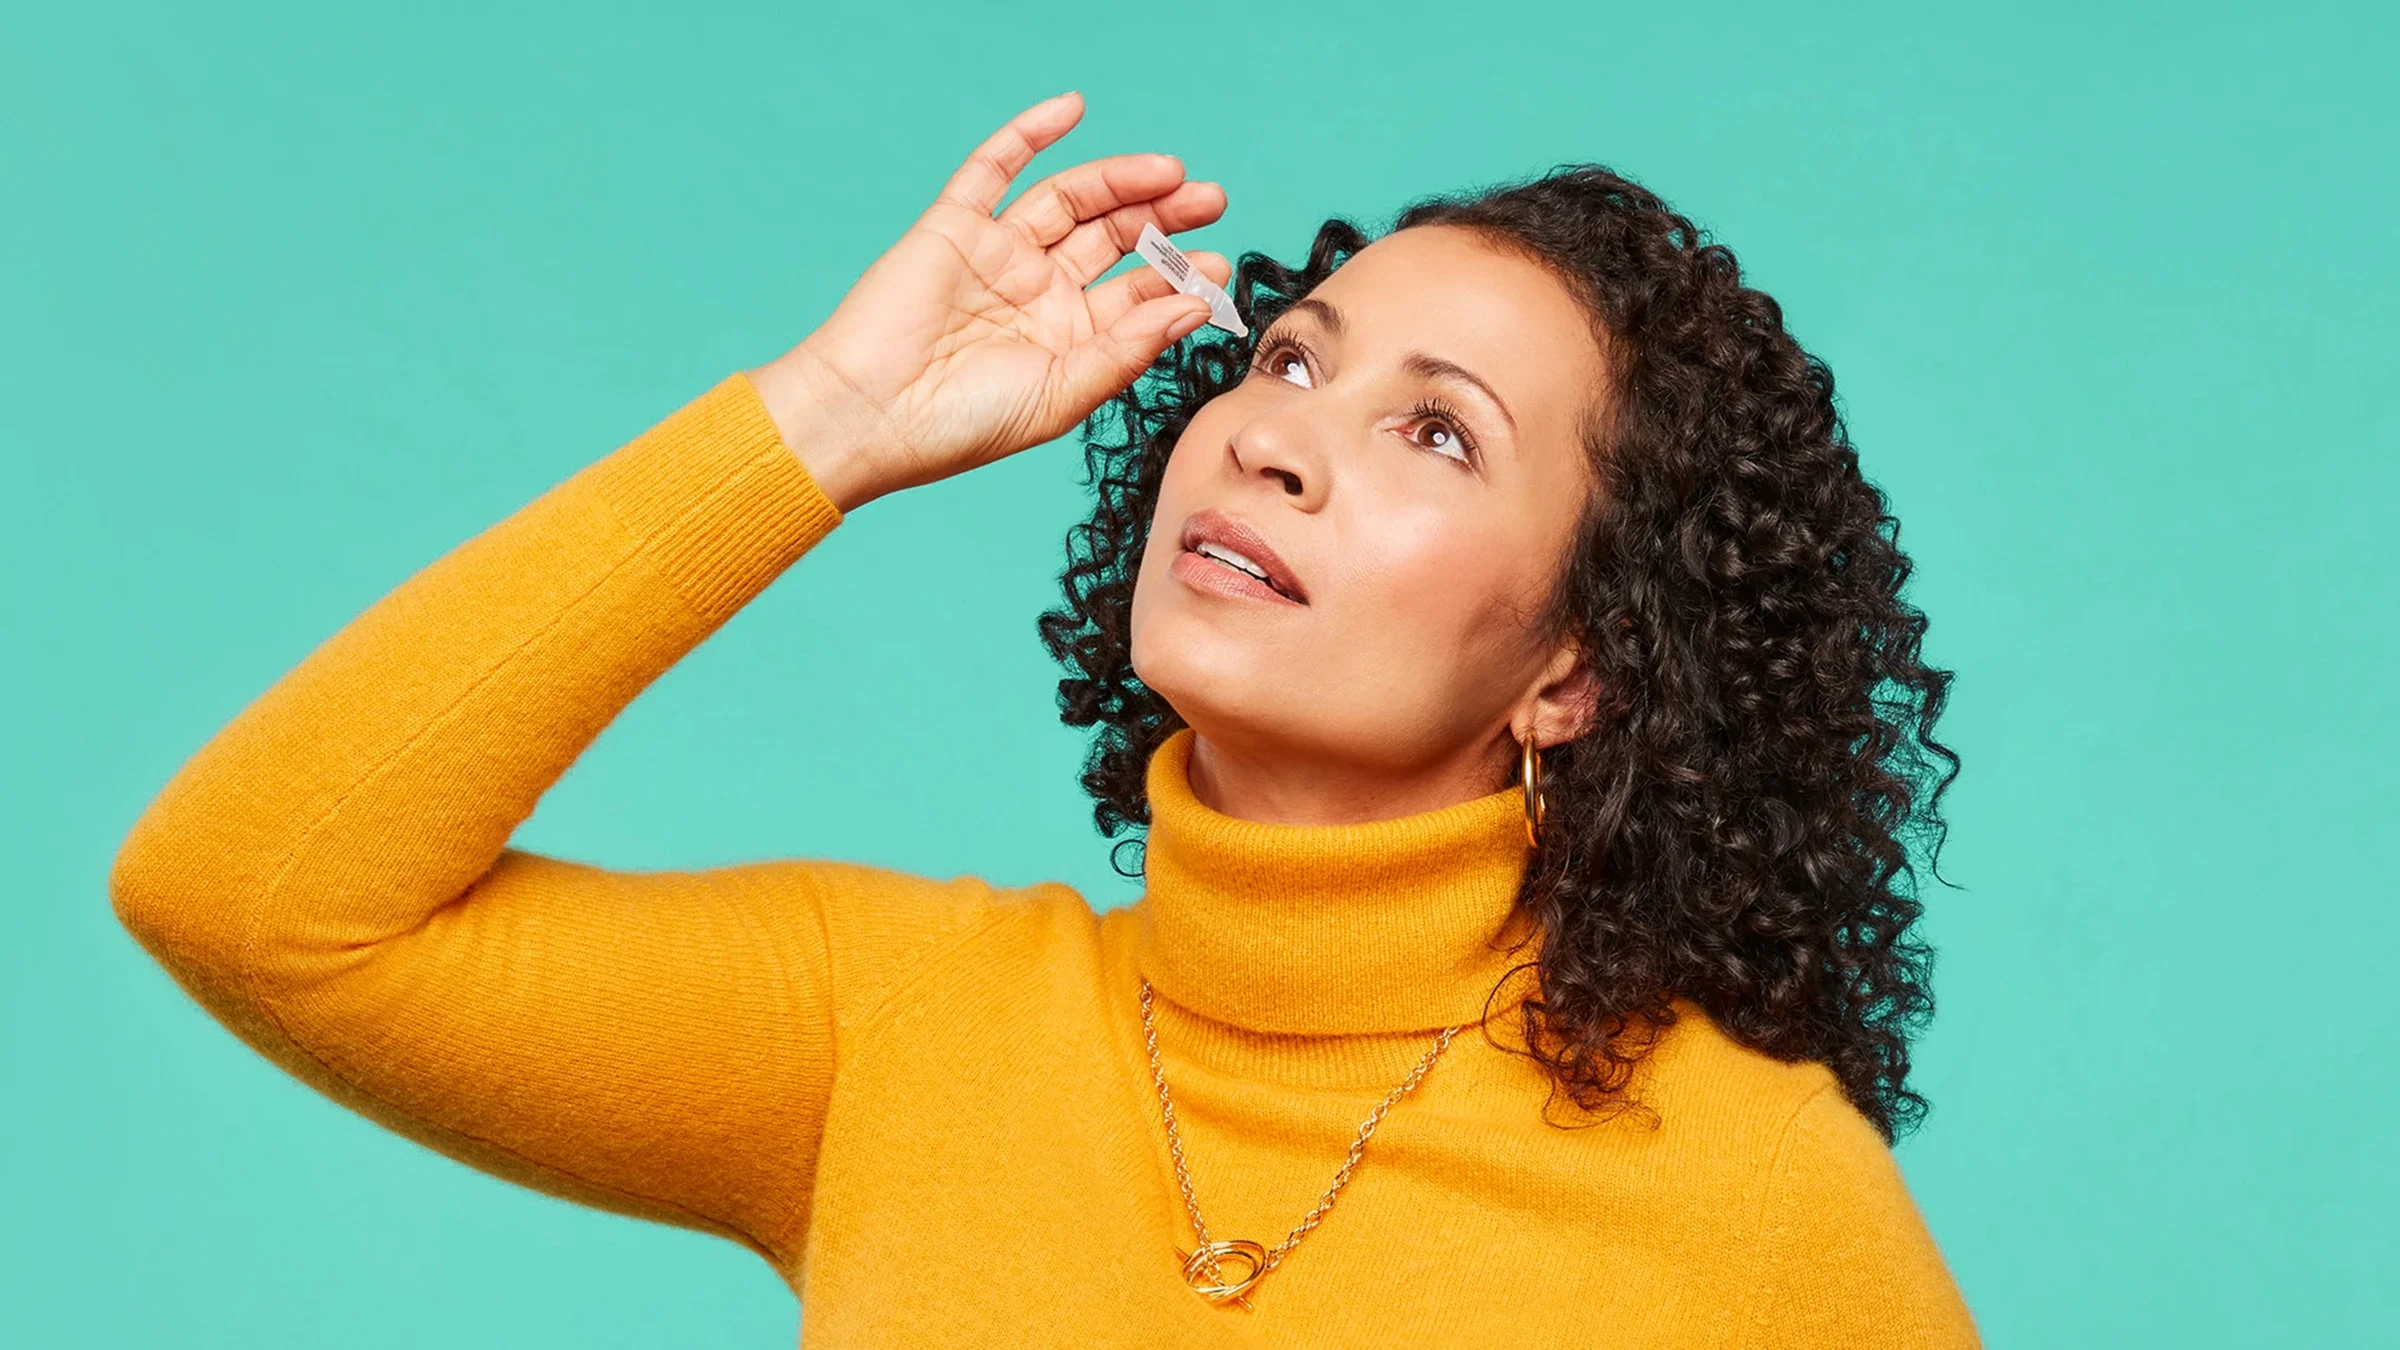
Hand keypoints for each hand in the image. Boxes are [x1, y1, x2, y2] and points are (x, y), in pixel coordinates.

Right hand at [747, 91, 1232, 511]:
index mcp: (1070, 338)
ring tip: (1170, 170)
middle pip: (1114, 238)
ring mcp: (998, 254)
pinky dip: (1031, 133)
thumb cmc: (963, 423)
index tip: (1218, 268)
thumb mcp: (1062, 395)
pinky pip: (996, 167)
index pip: (1138, 294)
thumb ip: (1128, 349)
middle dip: (1164, 217)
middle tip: (1210, 200)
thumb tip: (1196, 305)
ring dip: (1120, 179)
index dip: (1179, 276)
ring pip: (1071, 200)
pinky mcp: (954, 225)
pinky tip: (1073, 109)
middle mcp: (1039, 291)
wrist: (870, 414)